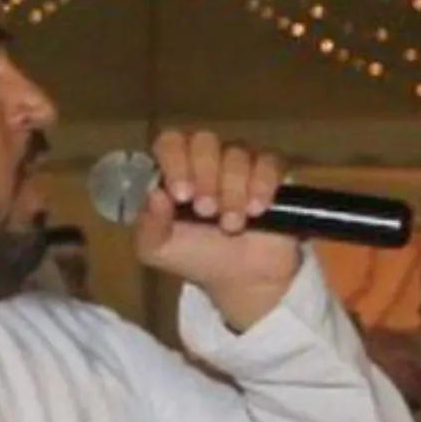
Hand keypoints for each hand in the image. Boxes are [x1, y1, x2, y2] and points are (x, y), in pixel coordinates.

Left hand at [128, 128, 298, 327]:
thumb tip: (155, 196)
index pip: (170, 141)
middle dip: (205, 175)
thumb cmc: (195, 256)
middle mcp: (207, 159)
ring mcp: (241, 163)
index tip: (181, 195)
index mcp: (175, 169)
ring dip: (233, 191)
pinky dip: (262, 185)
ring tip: (232, 224)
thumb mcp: (157, 250)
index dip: (174, 161)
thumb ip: (148, 225)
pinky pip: (269, 162)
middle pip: (204, 140)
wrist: (241, 280)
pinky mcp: (273, 174)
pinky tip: (256, 210)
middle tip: (207, 210)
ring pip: (237, 153)